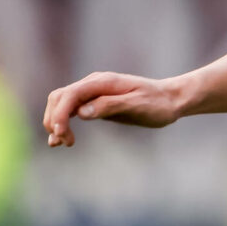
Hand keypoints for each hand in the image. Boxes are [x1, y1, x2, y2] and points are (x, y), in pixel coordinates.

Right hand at [42, 73, 185, 145]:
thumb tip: (81, 112)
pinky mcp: (95, 102)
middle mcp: (94, 84)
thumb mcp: (137, 106)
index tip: (61, 133)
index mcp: (103, 82)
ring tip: (59, 143)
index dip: (60, 114)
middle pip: (59, 97)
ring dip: (55, 122)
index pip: (70, 95)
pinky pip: (72, 110)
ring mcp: (93, 92)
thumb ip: (110, 106)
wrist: (171, 100)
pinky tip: (59, 139)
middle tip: (65, 142)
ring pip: (62, 103)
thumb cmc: (158, 103)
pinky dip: (62, 122)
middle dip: (55, 119)